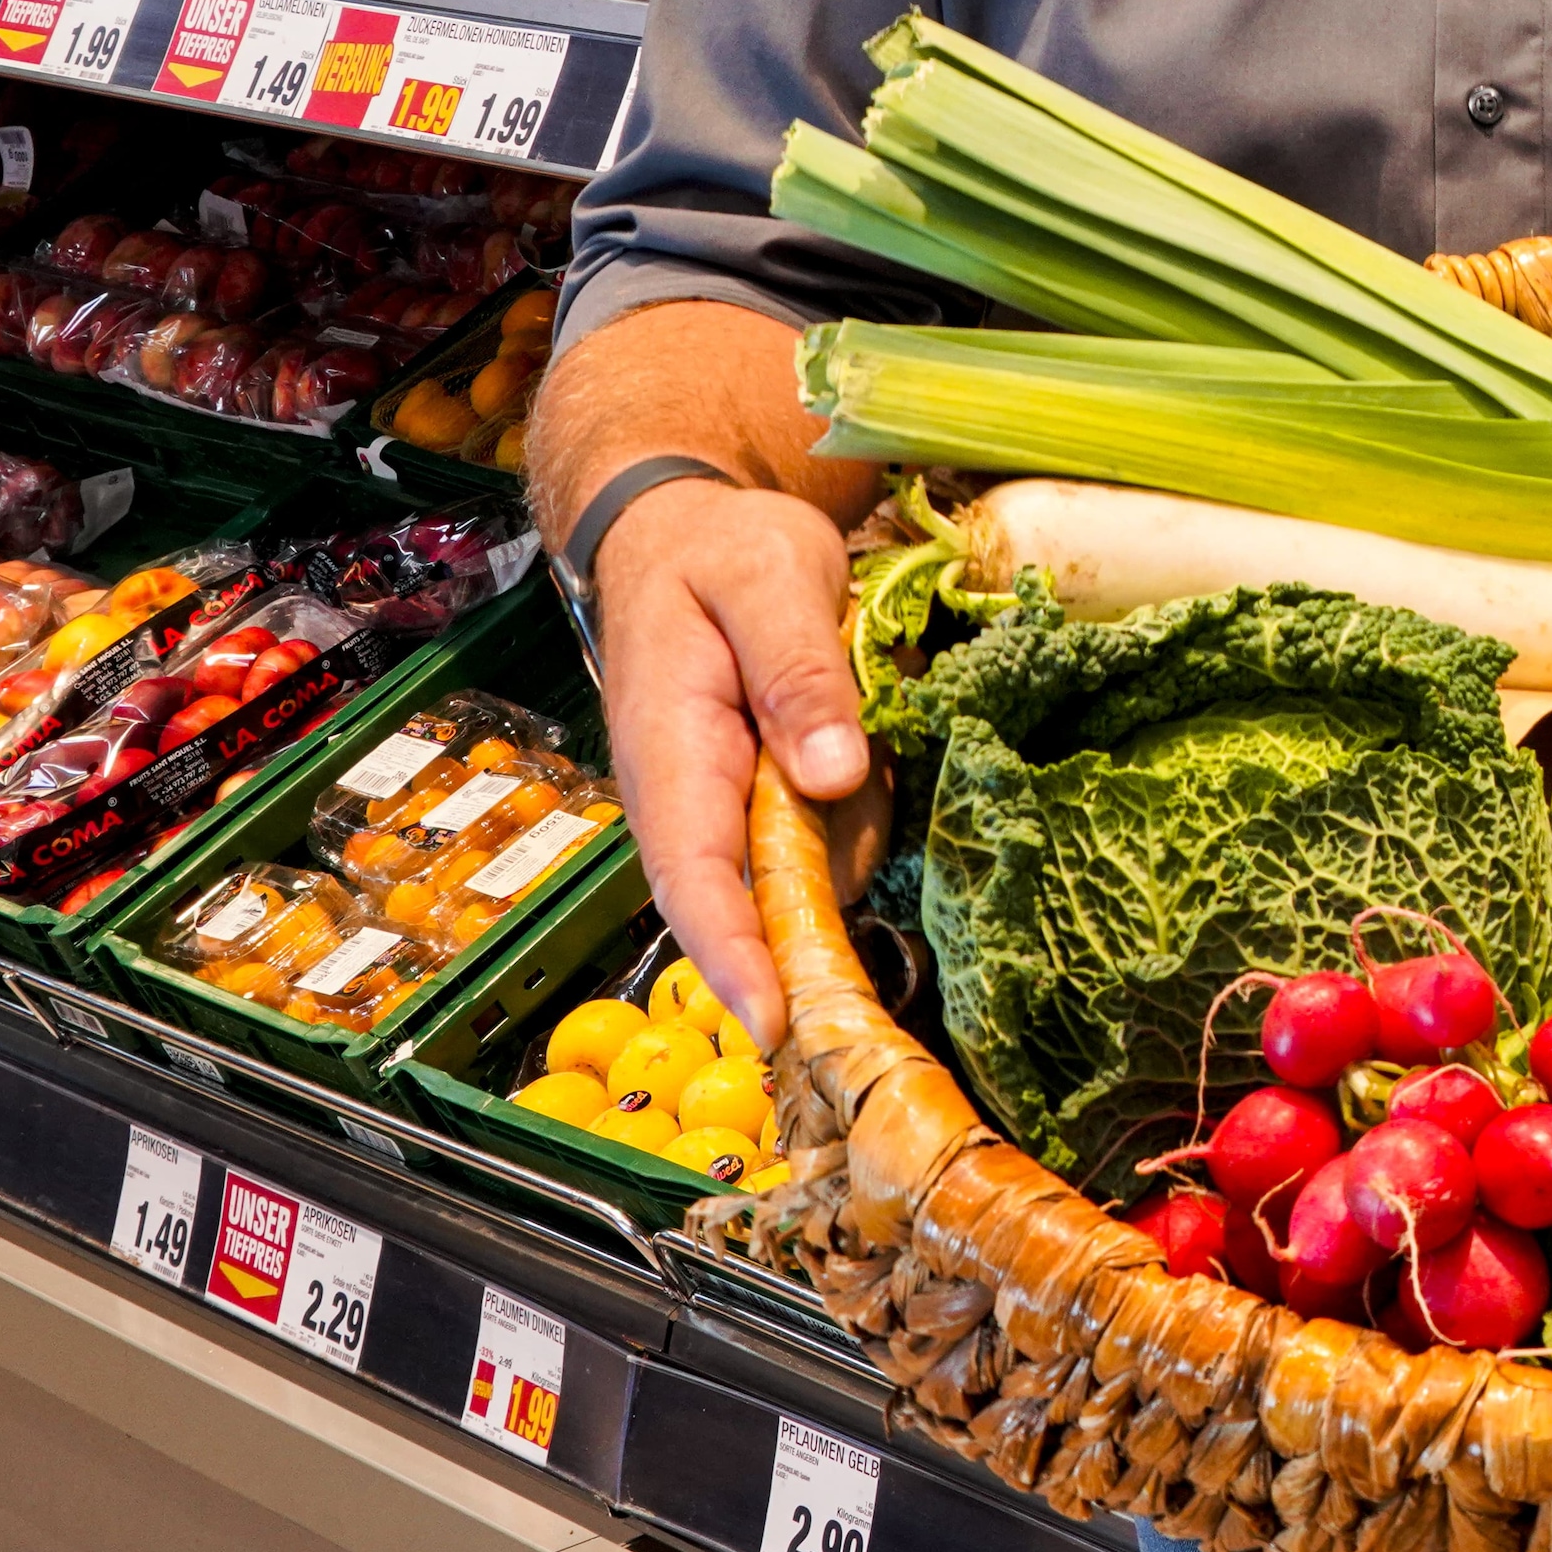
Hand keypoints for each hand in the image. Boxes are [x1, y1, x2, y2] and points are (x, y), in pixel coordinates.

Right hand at [599, 478, 875, 1045]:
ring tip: (857, 695)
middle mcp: (693, 797)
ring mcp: (733, 803)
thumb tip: (832, 777)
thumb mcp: (771, 579)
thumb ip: (799, 673)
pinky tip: (864, 719)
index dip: (734, 954)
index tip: (776, 1019)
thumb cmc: (718, 551)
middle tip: (877, 954)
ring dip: (859, 817)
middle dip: (814, 933)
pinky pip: (836, 824)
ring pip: (817, 860)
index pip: (695, 874)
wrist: (687, 531)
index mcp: (674, 749)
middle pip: (757, 896)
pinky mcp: (771, 797)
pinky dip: (865, 791)